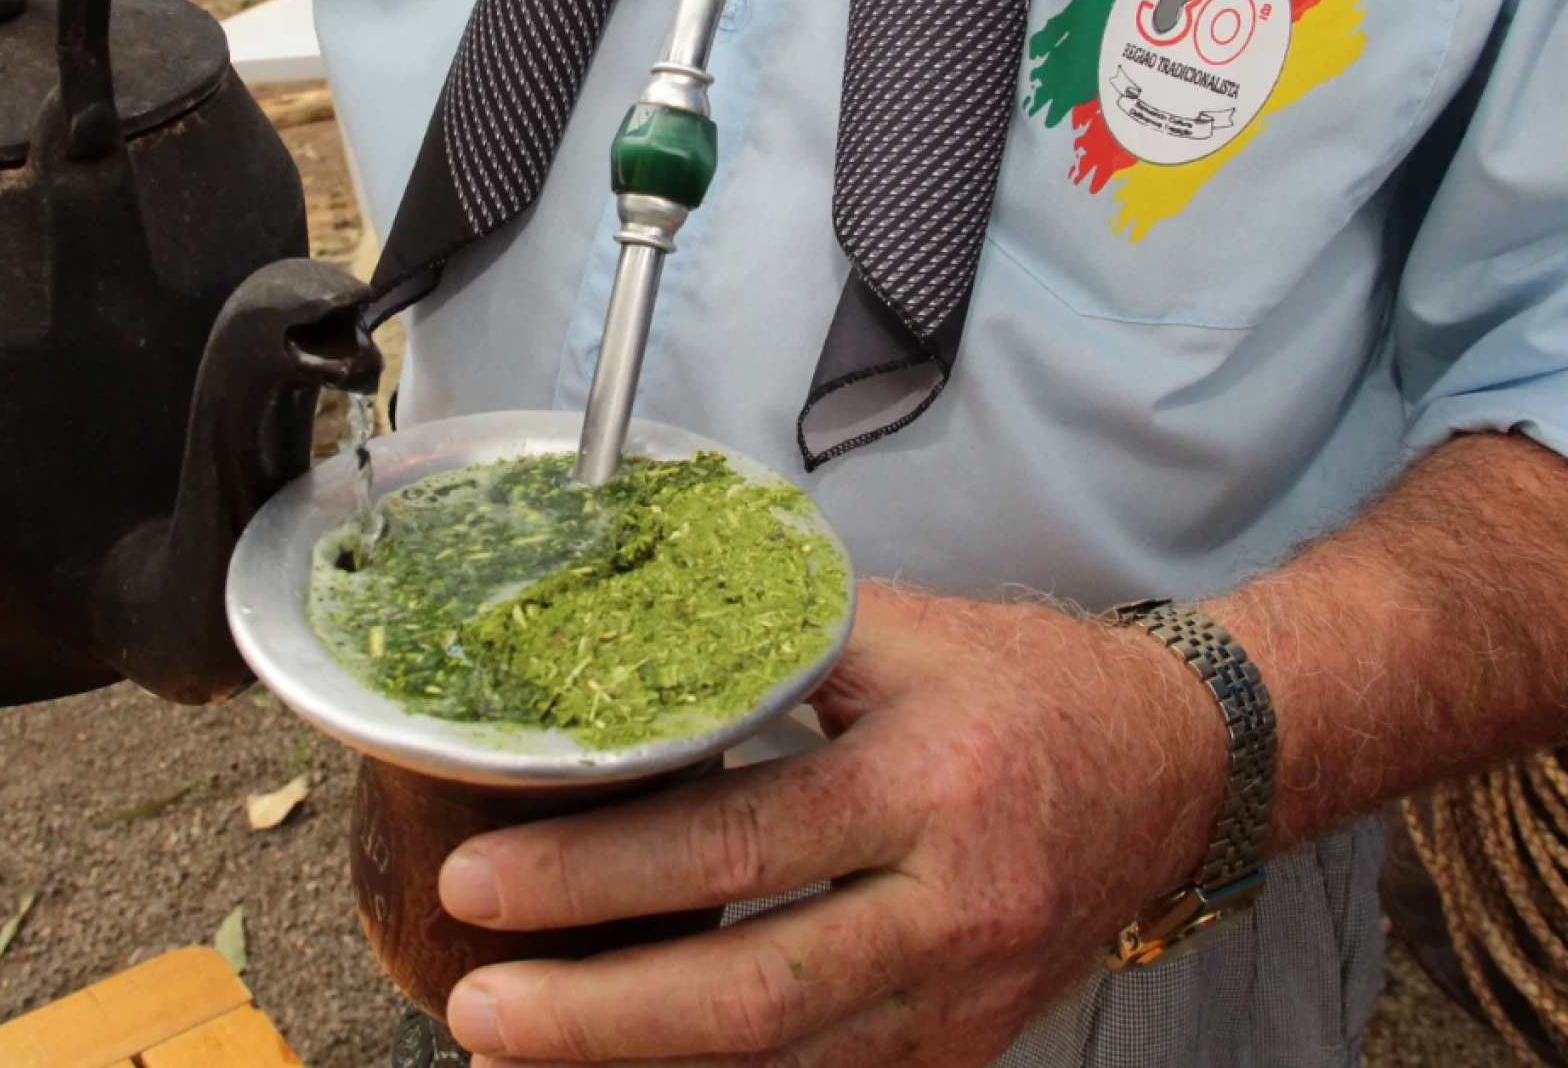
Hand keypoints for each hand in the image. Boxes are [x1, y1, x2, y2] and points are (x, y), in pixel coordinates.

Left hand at [436, 582, 1228, 1066]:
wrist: (1178, 769)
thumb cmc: (1033, 688)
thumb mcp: (905, 633)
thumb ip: (767, 643)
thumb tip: (619, 644)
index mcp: (928, 785)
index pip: (742, 840)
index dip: (601, 872)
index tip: (484, 879)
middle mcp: (950, 912)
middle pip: (752, 993)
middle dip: (596, 1014)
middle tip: (478, 1005)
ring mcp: (960, 1001)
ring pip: (782, 1064)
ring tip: (516, 1051)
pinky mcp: (961, 1050)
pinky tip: (628, 1067)